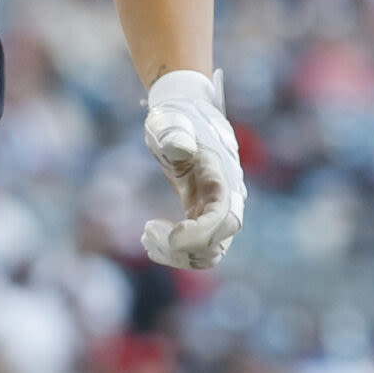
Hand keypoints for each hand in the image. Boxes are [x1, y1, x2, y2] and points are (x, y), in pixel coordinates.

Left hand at [139, 69, 244, 270]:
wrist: (183, 117)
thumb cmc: (175, 118)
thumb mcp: (170, 121)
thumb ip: (175, 133)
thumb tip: (181, 148)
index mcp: (222, 178)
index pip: (225, 217)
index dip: (201, 232)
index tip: (172, 237)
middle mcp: (227, 199)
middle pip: (220, 240)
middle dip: (185, 248)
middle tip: (147, 233)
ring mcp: (217, 209)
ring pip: (210, 251)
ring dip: (178, 255)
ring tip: (146, 237)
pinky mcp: (203, 215)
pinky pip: (199, 246)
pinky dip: (176, 251)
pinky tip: (150, 239)